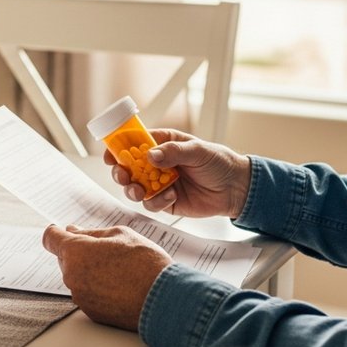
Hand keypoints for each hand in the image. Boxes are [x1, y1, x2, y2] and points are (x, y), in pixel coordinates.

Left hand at [41, 224, 171, 330]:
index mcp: (76, 251)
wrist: (163, 299)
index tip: (64, 232)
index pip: (50, 238)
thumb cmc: (145, 263)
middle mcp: (72, 276)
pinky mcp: (91, 312)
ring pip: (77, 277)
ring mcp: (80, 296)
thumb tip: (74, 231)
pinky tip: (119, 286)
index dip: (57, 232)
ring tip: (119, 270)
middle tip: (107, 250)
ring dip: (89, 271)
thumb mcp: (120, 234)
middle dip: (80, 252)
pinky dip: (98, 288)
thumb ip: (92, 233)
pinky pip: (87, 294)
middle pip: (65, 258)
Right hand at [105, 129, 251, 217]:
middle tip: (122, 175)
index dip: (120, 147)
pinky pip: (152, 204)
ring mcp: (161, 183)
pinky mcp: (167, 201)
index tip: (111, 154)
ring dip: (133, 189)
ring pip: (136, 187)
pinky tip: (171, 197)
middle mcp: (159, 164)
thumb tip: (150, 155)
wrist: (236, 189)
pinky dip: (156, 202)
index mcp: (164, 144)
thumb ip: (173, 152)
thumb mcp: (198, 150)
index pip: (136, 143)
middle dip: (121, 172)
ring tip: (140, 190)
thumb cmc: (219, 162)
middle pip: (129, 167)